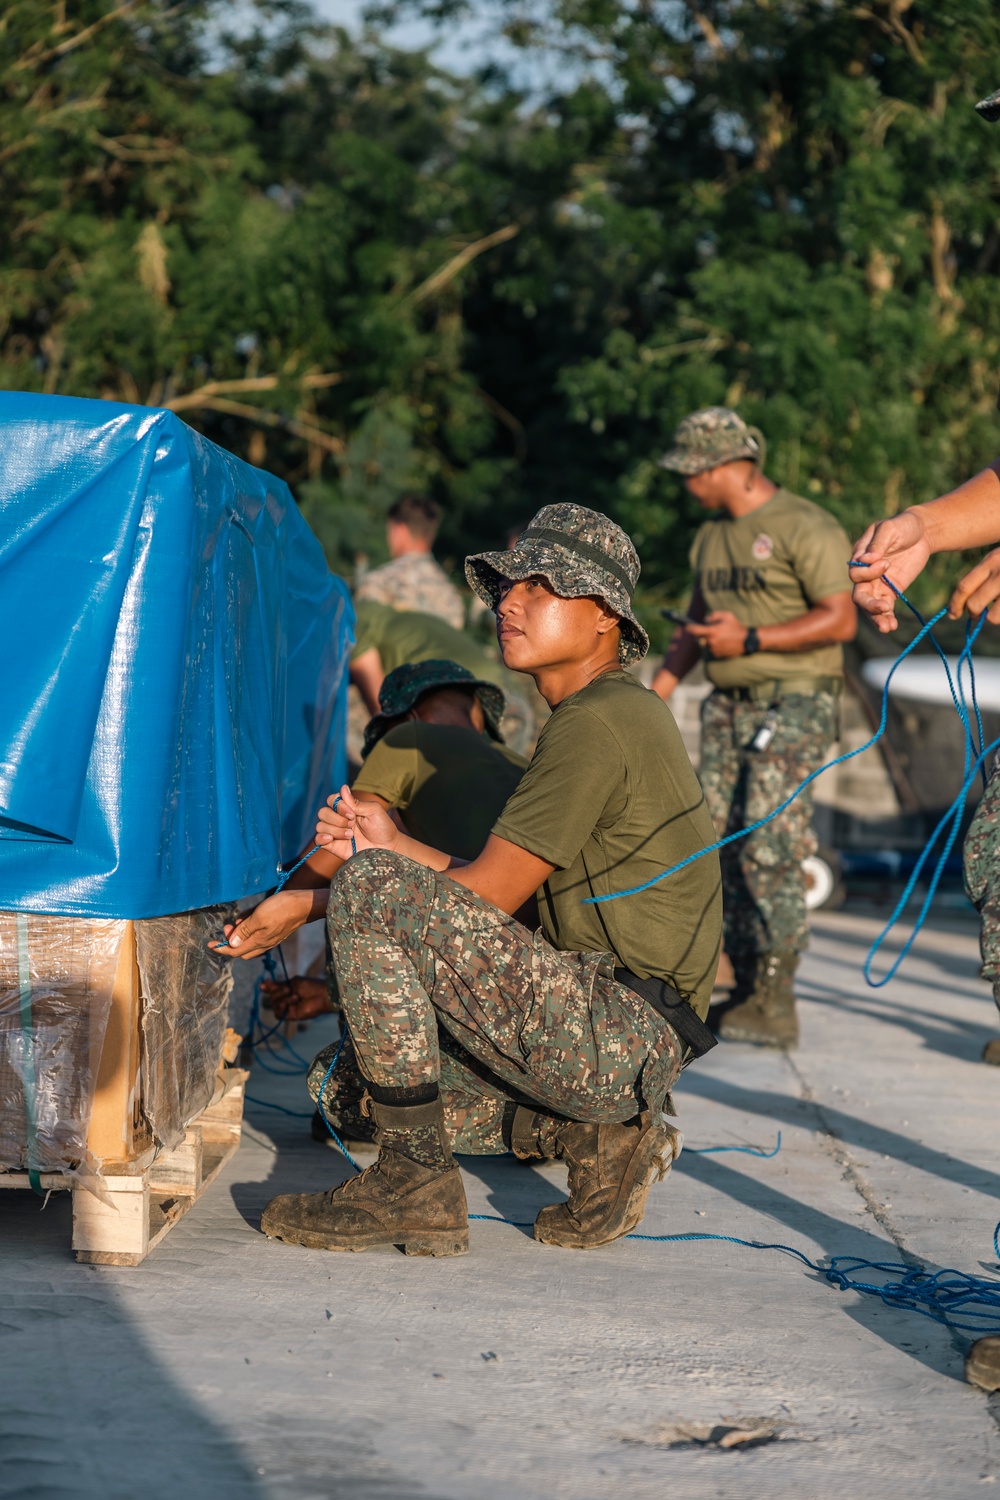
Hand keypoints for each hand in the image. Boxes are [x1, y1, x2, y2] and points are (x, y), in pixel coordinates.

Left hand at [208, 889, 315, 961]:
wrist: (305, 905)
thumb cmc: (282, 908)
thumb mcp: (259, 917)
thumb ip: (244, 931)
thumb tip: (232, 944)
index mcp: (259, 942)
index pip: (235, 951)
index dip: (221, 949)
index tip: (210, 944)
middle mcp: (264, 943)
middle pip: (242, 950)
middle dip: (231, 941)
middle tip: (228, 926)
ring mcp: (271, 938)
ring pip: (250, 942)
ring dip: (241, 933)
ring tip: (240, 918)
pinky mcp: (276, 931)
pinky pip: (259, 934)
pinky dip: (251, 928)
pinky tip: (250, 915)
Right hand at [260, 976, 332, 1021]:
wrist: (323, 995)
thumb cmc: (311, 986)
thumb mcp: (293, 982)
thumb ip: (279, 985)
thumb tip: (263, 983)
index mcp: (287, 989)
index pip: (273, 989)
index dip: (267, 987)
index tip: (263, 985)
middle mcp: (286, 998)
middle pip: (272, 997)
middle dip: (277, 992)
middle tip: (288, 989)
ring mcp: (288, 1007)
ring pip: (274, 1004)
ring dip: (281, 998)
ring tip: (294, 996)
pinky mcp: (290, 1015)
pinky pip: (278, 1013)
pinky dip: (281, 1007)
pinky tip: (288, 1003)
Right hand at [316, 784, 400, 857]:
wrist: (387, 848)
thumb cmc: (383, 827)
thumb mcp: (374, 811)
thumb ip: (357, 802)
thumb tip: (343, 787)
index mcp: (348, 808)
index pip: (332, 800)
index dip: (339, 806)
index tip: (353, 814)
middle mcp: (339, 819)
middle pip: (323, 812)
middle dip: (337, 819)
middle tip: (352, 824)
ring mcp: (335, 832)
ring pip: (320, 826)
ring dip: (334, 829)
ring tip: (350, 835)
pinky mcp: (333, 846)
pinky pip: (317, 840)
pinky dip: (321, 838)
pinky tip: (331, 839)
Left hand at [688, 611, 749, 658]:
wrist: (746, 641)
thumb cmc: (736, 626)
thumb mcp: (727, 615)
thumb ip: (714, 615)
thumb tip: (705, 620)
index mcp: (712, 631)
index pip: (695, 630)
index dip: (689, 628)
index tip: (686, 627)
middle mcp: (711, 641)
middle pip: (698, 638)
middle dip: (700, 634)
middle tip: (707, 631)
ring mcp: (713, 649)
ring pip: (704, 645)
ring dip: (707, 641)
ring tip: (717, 636)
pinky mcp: (717, 655)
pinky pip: (710, 650)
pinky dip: (712, 646)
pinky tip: (721, 642)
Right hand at [849, 511, 930, 632]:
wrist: (922, 532)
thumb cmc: (902, 526)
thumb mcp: (889, 528)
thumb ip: (878, 544)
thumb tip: (867, 559)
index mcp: (859, 556)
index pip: (856, 572)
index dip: (868, 572)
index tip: (886, 563)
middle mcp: (865, 573)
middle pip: (859, 595)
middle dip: (869, 604)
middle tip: (883, 607)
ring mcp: (877, 583)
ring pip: (870, 605)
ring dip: (877, 617)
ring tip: (888, 627)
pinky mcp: (890, 590)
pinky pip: (885, 607)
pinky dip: (887, 617)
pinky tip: (892, 626)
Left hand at [949, 546, 999, 623]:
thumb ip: (987, 574)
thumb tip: (970, 604)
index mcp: (993, 560)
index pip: (964, 586)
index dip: (955, 603)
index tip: (952, 614)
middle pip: (974, 604)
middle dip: (973, 614)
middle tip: (978, 616)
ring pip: (992, 617)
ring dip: (992, 618)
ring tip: (998, 610)